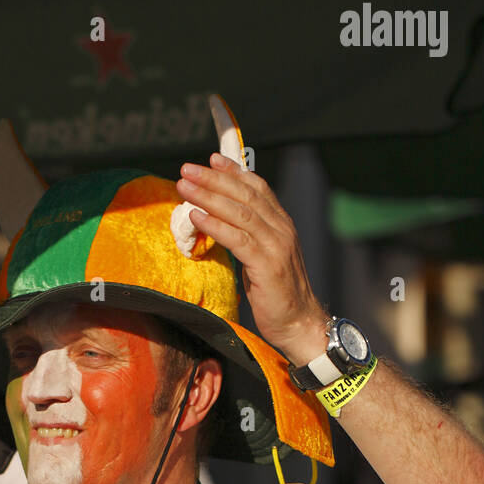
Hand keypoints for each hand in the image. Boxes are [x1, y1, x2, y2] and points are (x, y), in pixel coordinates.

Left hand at [176, 153, 326, 365]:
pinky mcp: (268, 265)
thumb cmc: (276, 294)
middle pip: (245, 195)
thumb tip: (219, 222)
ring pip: (240, 212)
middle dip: (214, 179)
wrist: (298, 323)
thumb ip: (248, 237)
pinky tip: (196, 217)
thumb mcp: (262, 258)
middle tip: (187, 169)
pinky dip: (215, 225)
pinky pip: (238, 239)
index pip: (257, 188)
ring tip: (184, 188)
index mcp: (281, 224)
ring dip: (209, 197)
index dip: (233, 172)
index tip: (211, 160)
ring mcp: (277, 246)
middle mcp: (281, 229)